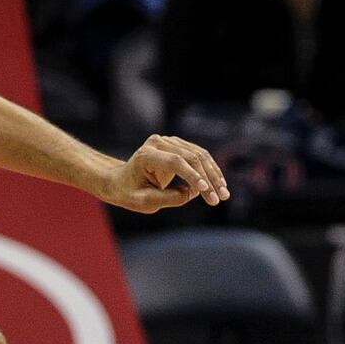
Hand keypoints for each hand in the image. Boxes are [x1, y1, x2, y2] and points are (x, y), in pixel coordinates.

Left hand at [105, 134, 229, 212]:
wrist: (121, 180)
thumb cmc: (129, 193)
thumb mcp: (145, 202)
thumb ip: (170, 198)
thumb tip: (195, 191)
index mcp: (146, 155)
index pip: (175, 162)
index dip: (191, 175)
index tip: (204, 191)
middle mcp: (158, 143)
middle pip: (190, 157)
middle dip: (207, 179)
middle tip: (219, 198)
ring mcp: (169, 141)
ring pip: (199, 155)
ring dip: (213, 175)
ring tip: (223, 194)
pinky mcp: (178, 145)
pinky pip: (199, 156)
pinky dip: (210, 171)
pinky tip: (219, 185)